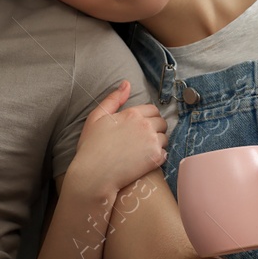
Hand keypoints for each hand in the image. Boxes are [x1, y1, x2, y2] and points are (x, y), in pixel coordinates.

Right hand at [65, 80, 166, 199]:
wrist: (94, 175)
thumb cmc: (92, 147)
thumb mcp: (96, 117)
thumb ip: (113, 99)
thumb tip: (126, 83)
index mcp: (132, 114)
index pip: (153, 109)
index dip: (148, 117)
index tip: (140, 126)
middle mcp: (145, 126)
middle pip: (162, 122)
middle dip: (155, 128)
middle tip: (142, 139)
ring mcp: (152, 142)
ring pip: (165, 138)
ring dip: (157, 142)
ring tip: (143, 150)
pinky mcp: (156, 159)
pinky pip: (165, 153)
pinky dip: (158, 156)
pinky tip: (145, 160)